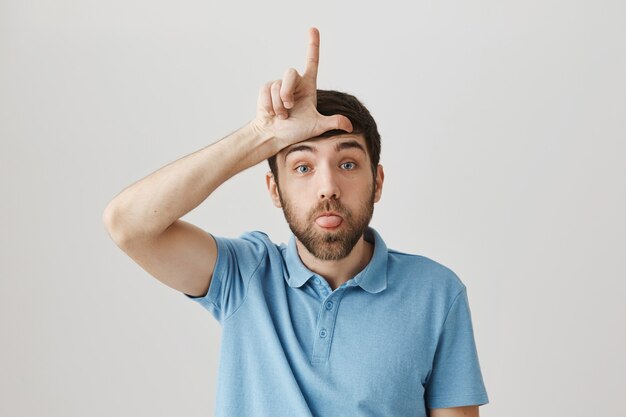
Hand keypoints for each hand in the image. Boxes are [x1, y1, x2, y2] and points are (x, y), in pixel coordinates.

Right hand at [251, 27, 352, 150]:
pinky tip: (271, 113)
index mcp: (307, 86)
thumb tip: (350, 126)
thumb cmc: (295, 131)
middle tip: (288, 108)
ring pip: (278, 85)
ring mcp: (279, 85)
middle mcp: (294, 83)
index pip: (311, 61)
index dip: (312, 45)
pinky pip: (268, 90)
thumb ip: (332, 122)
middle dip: (287, 92)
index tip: (313, 29)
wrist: (274, 136)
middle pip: (290, 73)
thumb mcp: (316, 126)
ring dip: (279, 105)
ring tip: (281, 116)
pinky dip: (270, 105)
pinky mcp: (267, 88)